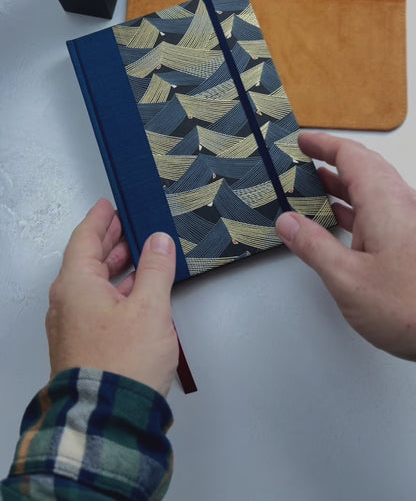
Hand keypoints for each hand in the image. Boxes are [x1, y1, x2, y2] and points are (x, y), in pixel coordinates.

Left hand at [46, 199, 178, 395]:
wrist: (107, 418)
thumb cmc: (122, 365)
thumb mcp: (149, 308)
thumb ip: (155, 269)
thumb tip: (158, 241)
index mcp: (76, 284)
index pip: (84, 238)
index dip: (99, 219)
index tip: (108, 205)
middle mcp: (67, 302)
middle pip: (86, 260)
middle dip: (108, 240)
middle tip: (124, 225)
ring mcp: (71, 325)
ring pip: (91, 283)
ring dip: (113, 266)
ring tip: (136, 255)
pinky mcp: (82, 344)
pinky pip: (94, 304)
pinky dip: (113, 290)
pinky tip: (133, 292)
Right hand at [276, 132, 415, 360]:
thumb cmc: (411, 308)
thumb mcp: (347, 278)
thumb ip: (313, 246)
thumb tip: (288, 223)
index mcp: (384, 201)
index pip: (351, 155)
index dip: (324, 144)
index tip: (302, 140)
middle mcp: (400, 204)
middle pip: (363, 168)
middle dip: (331, 160)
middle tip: (304, 159)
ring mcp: (408, 222)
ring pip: (372, 189)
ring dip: (342, 185)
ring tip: (312, 186)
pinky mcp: (410, 241)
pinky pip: (379, 210)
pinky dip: (355, 206)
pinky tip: (339, 219)